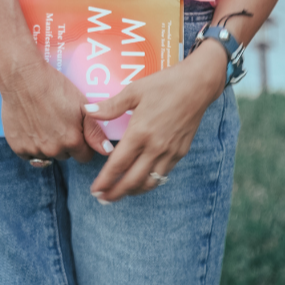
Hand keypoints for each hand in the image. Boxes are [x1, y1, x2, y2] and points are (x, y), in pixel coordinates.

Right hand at [0, 58, 112, 163]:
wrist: (22, 77)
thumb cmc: (54, 86)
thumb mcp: (81, 104)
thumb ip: (94, 131)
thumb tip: (107, 151)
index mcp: (72, 141)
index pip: (84, 156)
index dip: (83, 143)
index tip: (77, 129)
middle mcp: (53, 150)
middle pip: (65, 155)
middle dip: (65, 143)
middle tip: (59, 121)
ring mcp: (34, 150)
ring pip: (47, 155)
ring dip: (47, 144)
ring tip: (44, 121)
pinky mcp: (17, 147)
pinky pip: (28, 154)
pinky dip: (30, 144)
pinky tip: (30, 126)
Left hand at [84, 40, 227, 201]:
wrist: (197, 85)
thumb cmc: (164, 85)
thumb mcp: (134, 91)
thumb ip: (110, 106)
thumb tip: (87, 111)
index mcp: (140, 133)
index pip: (118, 165)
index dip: (105, 181)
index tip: (94, 190)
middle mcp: (155, 147)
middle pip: (132, 181)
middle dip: (116, 193)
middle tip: (102, 200)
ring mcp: (170, 152)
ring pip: (149, 182)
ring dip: (133, 191)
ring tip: (121, 194)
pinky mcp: (181, 152)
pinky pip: (163, 174)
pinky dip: (150, 182)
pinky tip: (143, 180)